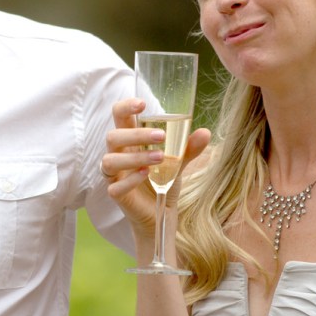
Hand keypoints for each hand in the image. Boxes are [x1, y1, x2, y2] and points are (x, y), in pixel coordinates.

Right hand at [102, 98, 210, 240]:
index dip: (125, 107)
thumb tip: (205, 132)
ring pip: (110, 160)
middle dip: (135, 134)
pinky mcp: (116, 194)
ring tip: (160, 158)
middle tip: (161, 136)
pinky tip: (147, 175)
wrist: (162, 211)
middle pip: (113, 137)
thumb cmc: (164, 179)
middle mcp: (118, 154)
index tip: (142, 104)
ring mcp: (114, 174)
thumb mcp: (179, 161)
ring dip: (135, 157)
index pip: (118, 116)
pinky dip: (131, 179)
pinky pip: (115, 186)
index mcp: (129, 140)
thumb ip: (188, 148)